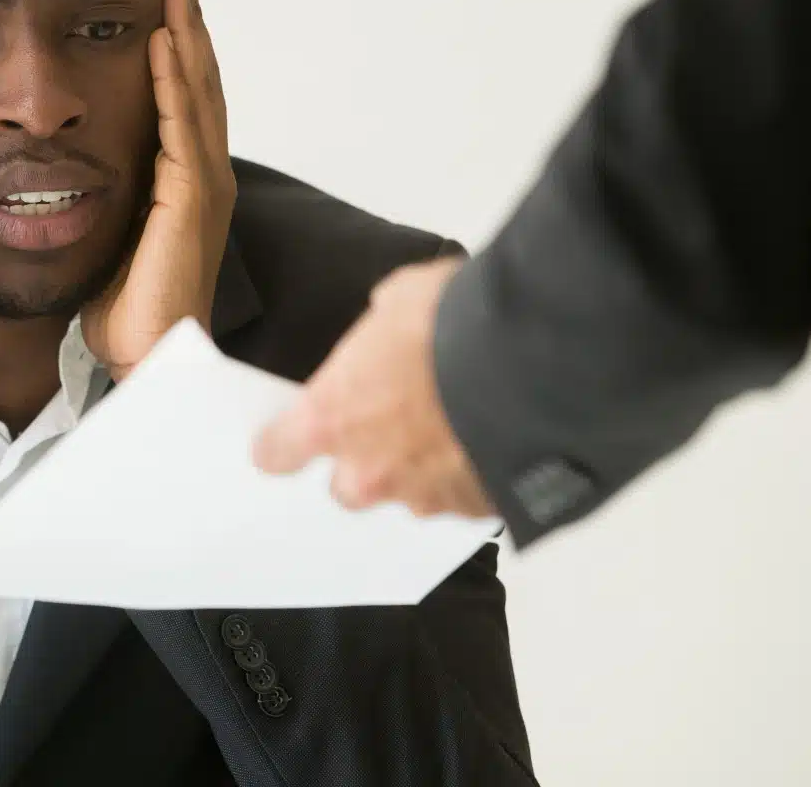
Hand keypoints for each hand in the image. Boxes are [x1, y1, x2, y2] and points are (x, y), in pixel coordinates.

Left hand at [81, 0, 236, 380]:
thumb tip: (71, 170)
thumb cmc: (126, 308)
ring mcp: (205, 184)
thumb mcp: (115, 235)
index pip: (185, 99)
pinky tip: (162, 43)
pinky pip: (181, 125)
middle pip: (201, 82)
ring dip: (188, 35)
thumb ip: (110, 196)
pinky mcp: (191, 198)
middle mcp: (206, 175)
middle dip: (191, 26)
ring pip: (197, 92)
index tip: (167, 0)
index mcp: (188, 182)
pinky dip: (173, 79)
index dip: (180, 48)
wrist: (145, 356)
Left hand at [252, 257, 492, 515]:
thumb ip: (379, 334)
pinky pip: (463, 499)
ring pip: (411, 496)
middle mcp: (370, 470)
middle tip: (395, 424)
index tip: (287, 438)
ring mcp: (425, 497)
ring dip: (425, 469)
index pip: (277, 453)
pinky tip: (493, 440)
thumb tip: (393, 331)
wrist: (533, 360)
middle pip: (347, 487)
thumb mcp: (398, 301)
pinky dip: (473, 475)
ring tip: (459, 425)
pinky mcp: (476, 510)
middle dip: (366, 461)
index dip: (283, 444)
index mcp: (331, 417)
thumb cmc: (451, 321)